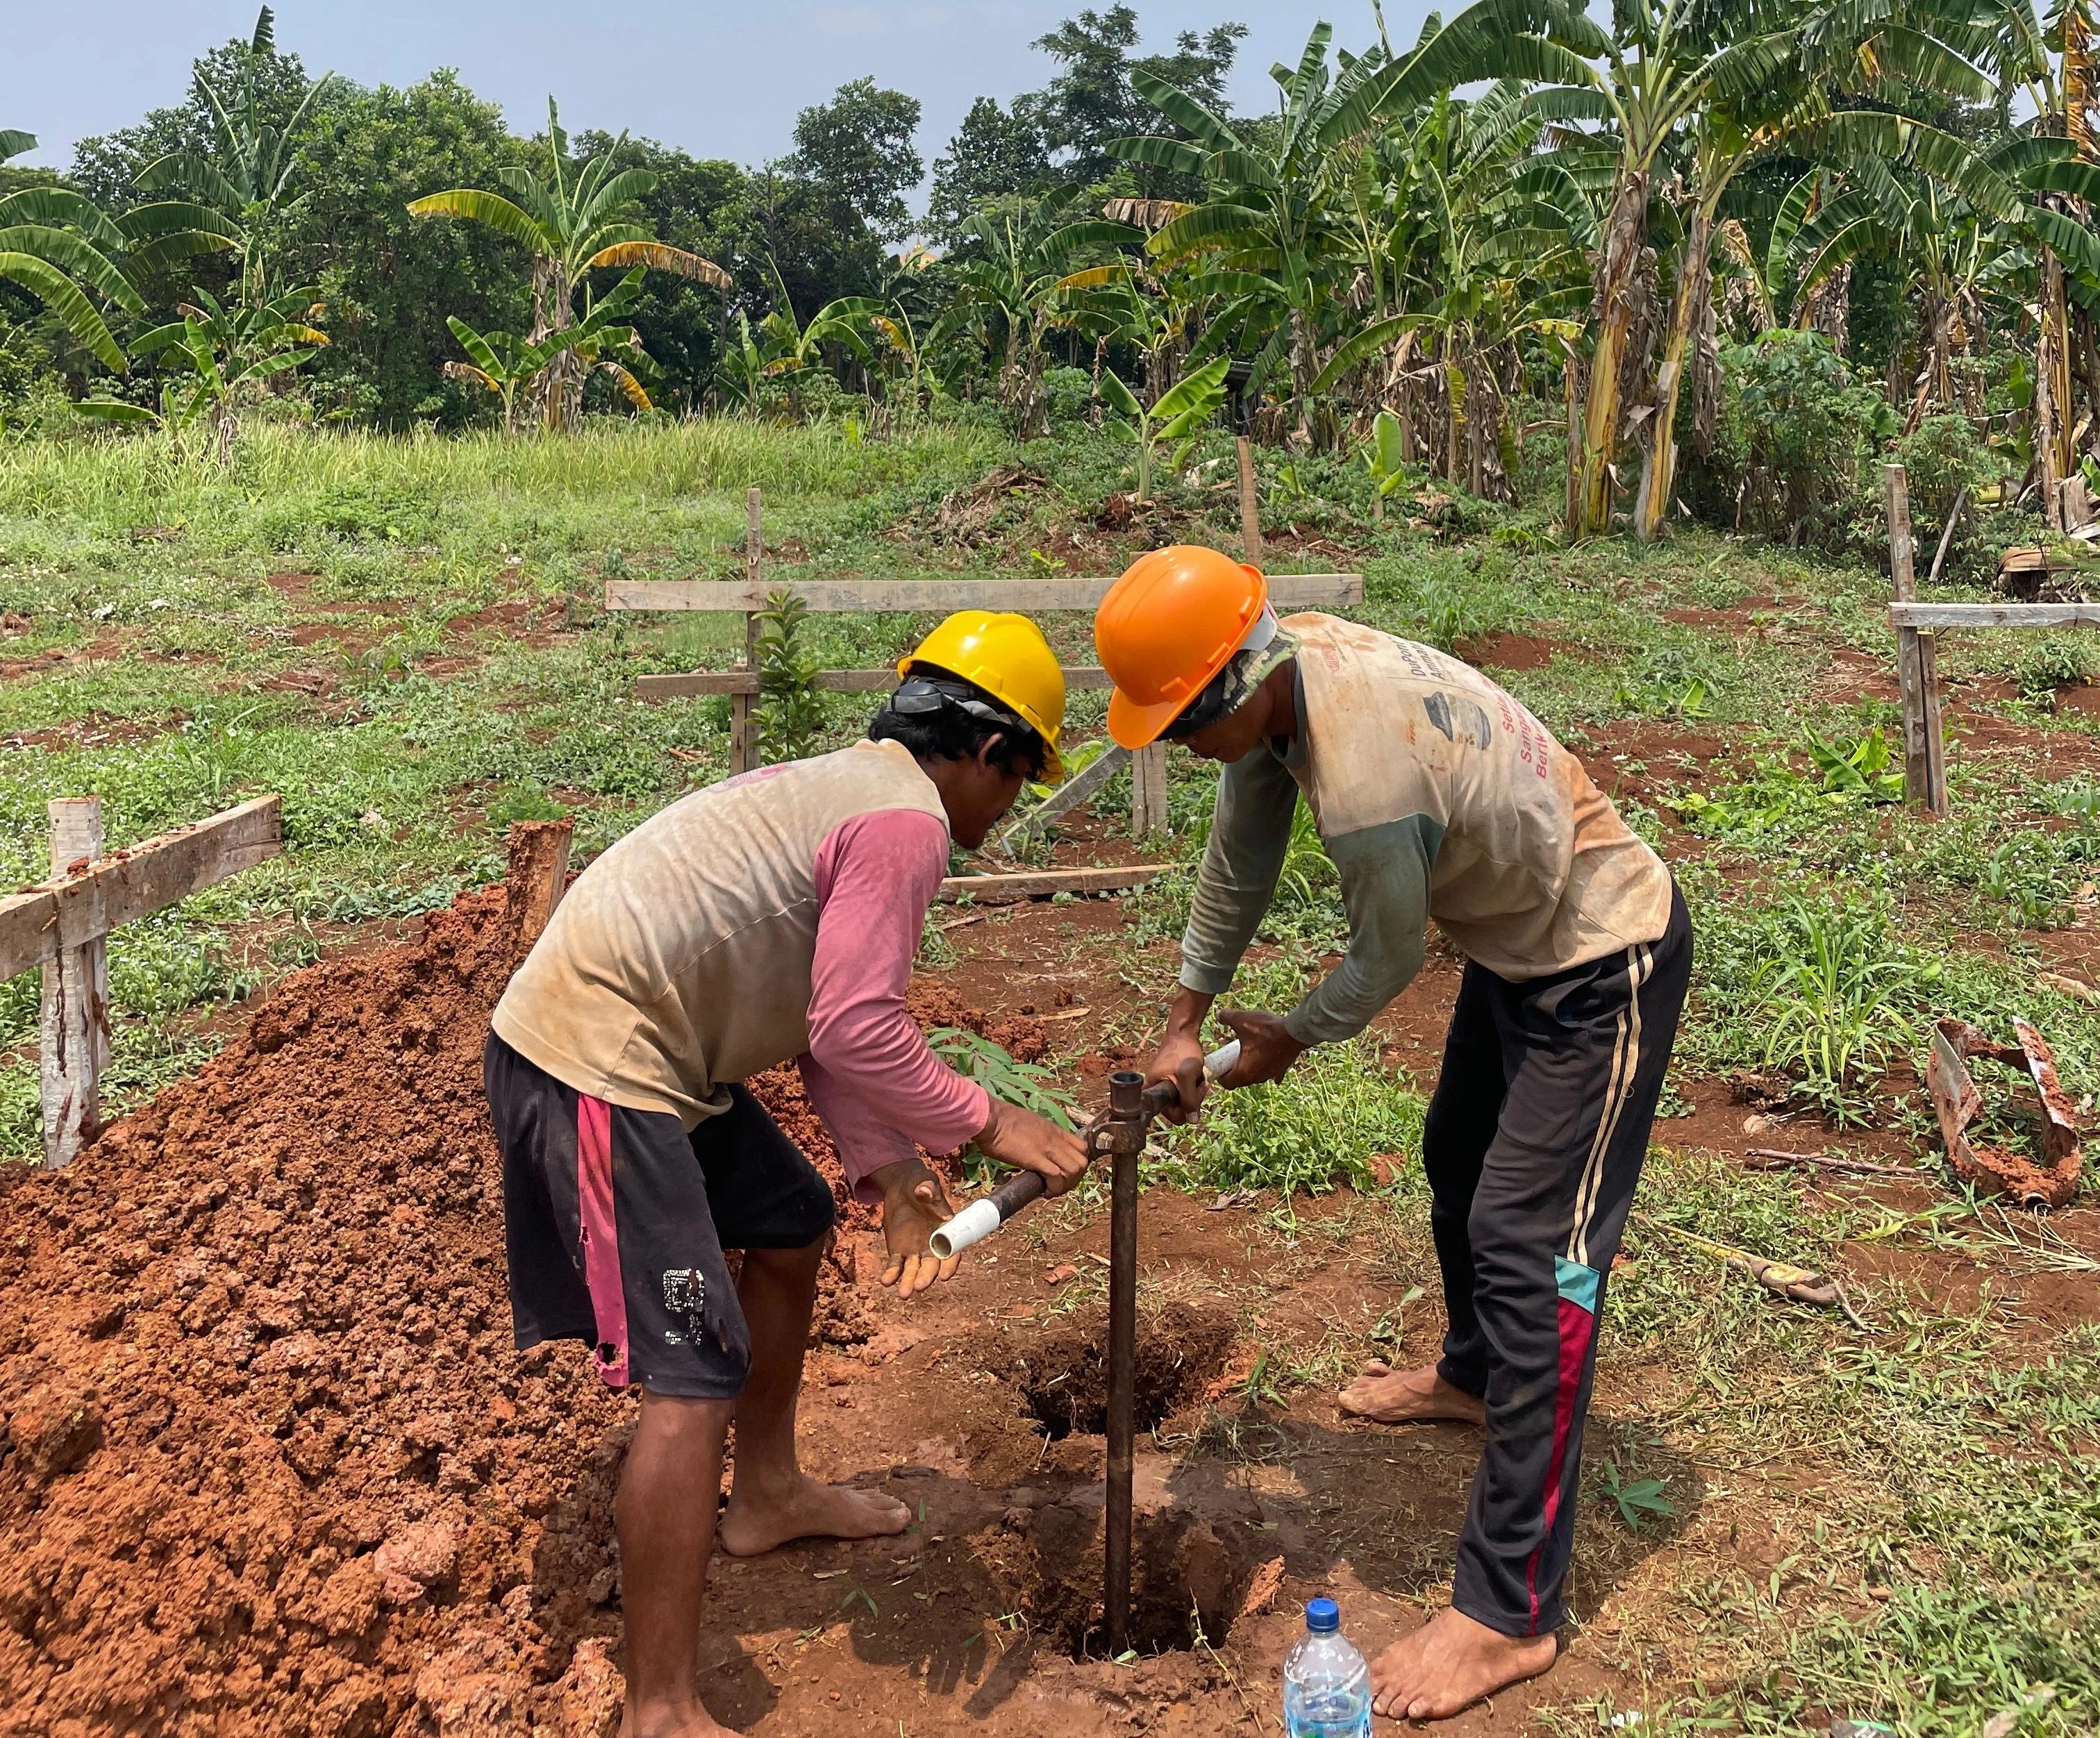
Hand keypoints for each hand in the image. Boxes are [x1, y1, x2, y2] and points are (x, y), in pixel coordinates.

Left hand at [872, 1157, 961, 1299]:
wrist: (901, 1187)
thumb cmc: (919, 1182)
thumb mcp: (925, 1179)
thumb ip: (928, 1186)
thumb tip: (924, 1192)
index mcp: (946, 1231)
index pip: (952, 1252)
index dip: (950, 1265)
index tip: (945, 1275)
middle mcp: (932, 1245)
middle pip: (932, 1266)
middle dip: (927, 1277)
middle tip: (919, 1286)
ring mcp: (915, 1250)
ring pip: (914, 1270)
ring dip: (909, 1282)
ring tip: (904, 1294)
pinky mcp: (898, 1250)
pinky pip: (896, 1265)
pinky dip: (892, 1274)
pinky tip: (885, 1281)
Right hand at [973, 1097, 1087, 1196]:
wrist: (991, 1118)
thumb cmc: (1002, 1121)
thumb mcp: (1029, 1124)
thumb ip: (1038, 1135)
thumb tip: (1035, 1147)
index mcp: (1054, 1130)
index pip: (1081, 1147)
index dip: (1078, 1164)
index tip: (1066, 1173)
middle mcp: (1055, 1139)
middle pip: (1082, 1162)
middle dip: (1075, 1179)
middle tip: (1061, 1186)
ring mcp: (1047, 1148)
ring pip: (1074, 1170)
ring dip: (1066, 1185)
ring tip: (1053, 1190)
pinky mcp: (1035, 1158)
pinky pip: (1056, 1177)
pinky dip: (1054, 1188)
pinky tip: (1045, 1192)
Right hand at [1144, 1028, 1209, 1124]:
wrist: (1183, 1034)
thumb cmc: (1182, 1053)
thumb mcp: (1187, 1077)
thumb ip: (1189, 1100)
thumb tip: (1193, 1121)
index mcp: (1152, 1092)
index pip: (1172, 1115)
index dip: (1187, 1108)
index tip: (1192, 1091)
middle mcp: (1156, 1093)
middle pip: (1180, 1110)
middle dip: (1193, 1099)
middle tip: (1199, 1083)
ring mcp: (1165, 1088)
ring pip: (1185, 1102)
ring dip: (1196, 1092)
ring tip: (1198, 1077)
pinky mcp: (1172, 1083)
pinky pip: (1186, 1093)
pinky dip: (1194, 1087)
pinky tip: (1197, 1076)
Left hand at [1216, 1007, 1306, 1086]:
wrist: (1294, 1032)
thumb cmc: (1266, 1029)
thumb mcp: (1242, 1020)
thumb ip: (1226, 1017)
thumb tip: (1218, 1014)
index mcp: (1244, 1072)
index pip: (1227, 1083)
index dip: (1221, 1075)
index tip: (1220, 1065)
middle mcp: (1257, 1078)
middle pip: (1240, 1080)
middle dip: (1234, 1070)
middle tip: (1231, 1055)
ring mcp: (1270, 1075)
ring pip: (1255, 1076)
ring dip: (1250, 1068)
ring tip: (1248, 1053)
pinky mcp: (1281, 1069)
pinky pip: (1272, 1074)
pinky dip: (1267, 1069)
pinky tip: (1266, 1064)